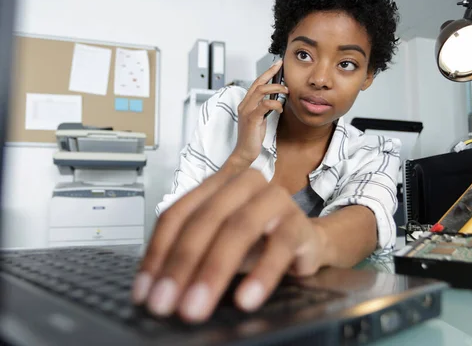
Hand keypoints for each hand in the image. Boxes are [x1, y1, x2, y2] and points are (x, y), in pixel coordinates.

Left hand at [132, 169, 328, 321]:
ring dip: (213, 271)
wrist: (305, 242)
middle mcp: (244, 184)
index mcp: (216, 184)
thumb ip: (188, 256)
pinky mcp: (299, 223)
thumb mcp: (216, 245)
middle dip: (181, 265)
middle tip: (165, 304)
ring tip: (196, 307)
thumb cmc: (256, 242)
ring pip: (238, 229)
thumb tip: (153, 290)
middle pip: (205, 220)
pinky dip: (261, 275)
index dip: (158, 253)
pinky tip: (246, 300)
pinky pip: (280, 247)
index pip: (177, 214)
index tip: (145, 292)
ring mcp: (274, 199)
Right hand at [231, 60, 286, 165]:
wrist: (244, 152)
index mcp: (246, 103)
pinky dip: (275, 104)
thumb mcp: (260, 119)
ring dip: (276, 88)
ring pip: (261, 91)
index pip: (256, 83)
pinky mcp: (251, 119)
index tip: (277, 64)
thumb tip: (276, 98)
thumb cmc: (252, 137)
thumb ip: (264, 108)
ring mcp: (247, 111)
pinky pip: (264, 105)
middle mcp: (245, 104)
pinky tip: (280, 108)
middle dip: (271, 74)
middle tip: (283, 70)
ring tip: (286, 91)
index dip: (267, 72)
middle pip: (258, 83)